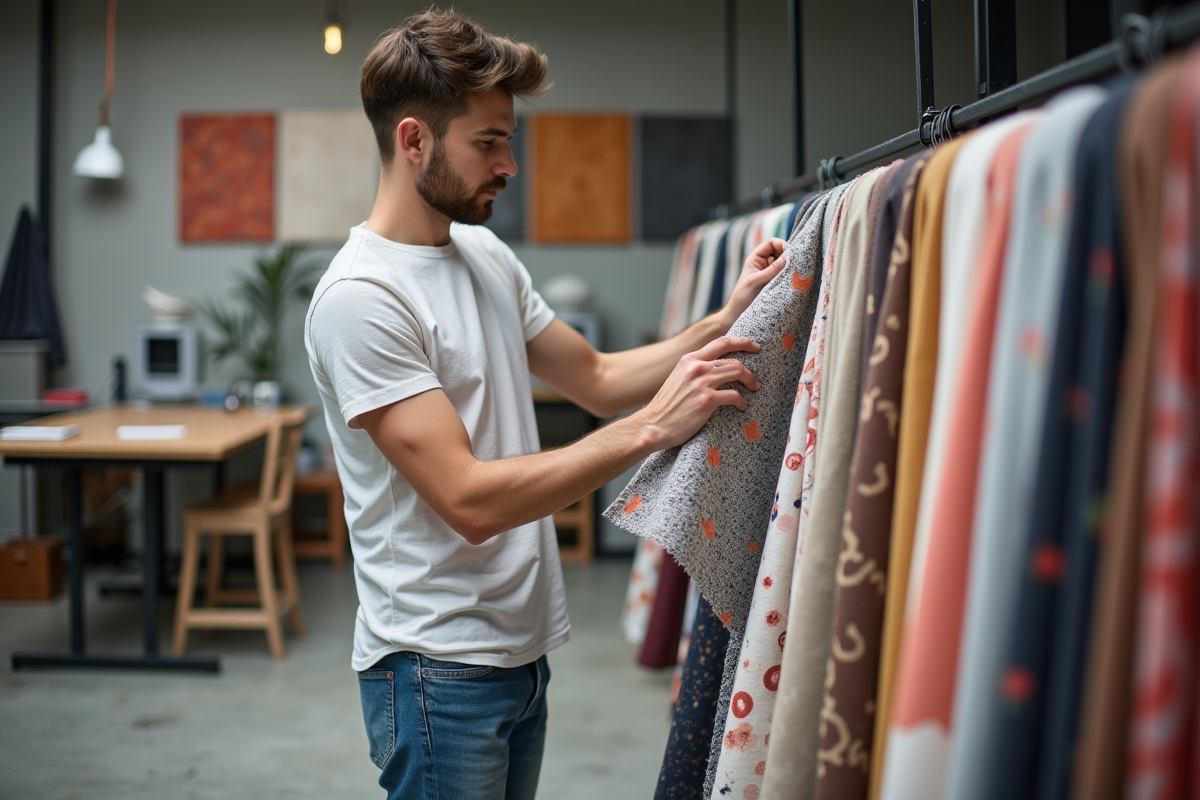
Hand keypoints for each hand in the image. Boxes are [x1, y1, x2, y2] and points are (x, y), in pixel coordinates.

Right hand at [635, 335, 760, 450]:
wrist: (653, 425)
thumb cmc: (666, 407)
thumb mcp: (677, 378)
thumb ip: (694, 370)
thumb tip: (714, 368)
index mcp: (689, 359)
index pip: (721, 343)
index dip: (742, 342)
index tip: (754, 347)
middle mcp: (696, 367)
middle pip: (733, 358)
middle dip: (749, 369)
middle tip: (754, 379)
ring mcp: (702, 383)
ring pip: (737, 371)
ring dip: (750, 381)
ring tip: (753, 390)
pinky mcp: (707, 401)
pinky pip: (734, 395)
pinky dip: (742, 401)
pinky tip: (742, 406)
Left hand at [721, 237, 787, 324]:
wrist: (737, 315)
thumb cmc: (742, 297)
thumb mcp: (755, 282)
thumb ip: (771, 270)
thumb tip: (787, 258)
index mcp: (756, 258)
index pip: (771, 243)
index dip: (781, 244)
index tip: (790, 254)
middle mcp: (764, 264)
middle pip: (781, 252)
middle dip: (788, 256)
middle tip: (796, 265)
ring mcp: (770, 273)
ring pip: (785, 264)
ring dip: (790, 268)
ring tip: (795, 274)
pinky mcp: (775, 284)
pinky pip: (785, 276)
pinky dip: (790, 277)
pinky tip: (793, 282)